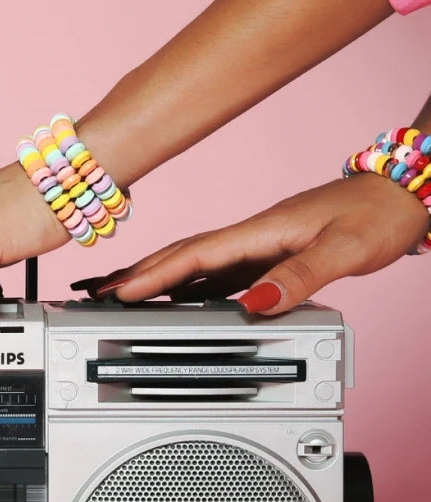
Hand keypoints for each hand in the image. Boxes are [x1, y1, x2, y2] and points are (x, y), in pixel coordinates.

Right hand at [73, 174, 428, 311]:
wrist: (401, 196)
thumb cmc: (377, 216)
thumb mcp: (344, 249)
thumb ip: (300, 277)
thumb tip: (257, 304)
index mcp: (263, 232)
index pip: (197, 255)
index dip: (156, 274)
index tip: (122, 291)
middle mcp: (253, 237)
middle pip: (183, 255)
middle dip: (139, 273)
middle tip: (100, 292)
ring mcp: (257, 246)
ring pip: (195, 264)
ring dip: (157, 278)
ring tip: (123, 295)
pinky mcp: (267, 256)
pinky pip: (217, 274)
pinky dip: (188, 285)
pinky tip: (179, 299)